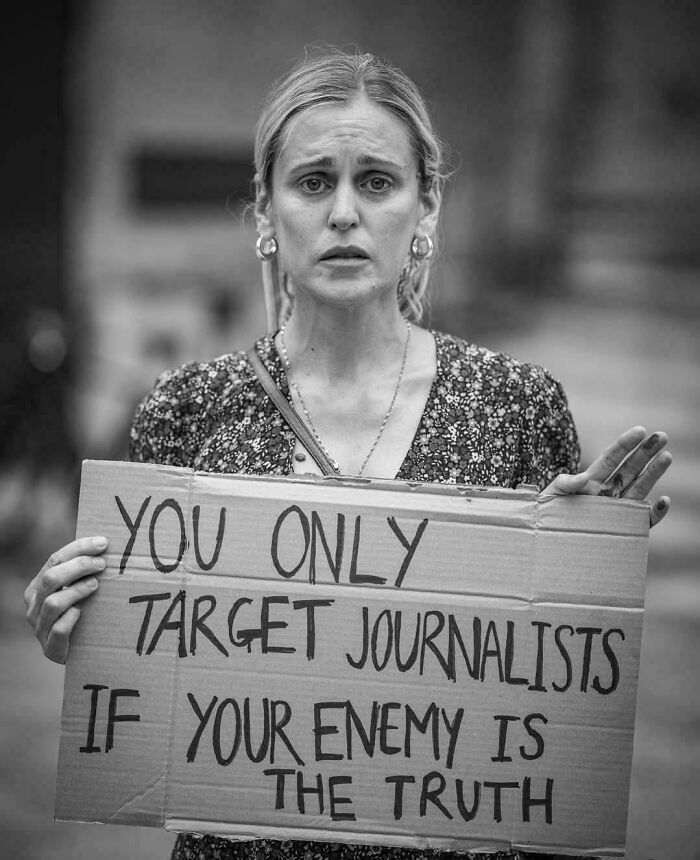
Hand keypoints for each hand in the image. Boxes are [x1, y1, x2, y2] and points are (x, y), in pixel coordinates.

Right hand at [24, 536, 107, 662]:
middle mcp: (34, 605)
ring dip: (76, 590)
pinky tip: (81, 612)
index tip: (103, 543)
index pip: (55, 559)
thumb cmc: (80, 614)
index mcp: (38, 586)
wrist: (77, 652)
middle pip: (51, 578)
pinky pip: (58, 630)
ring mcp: (40, 627)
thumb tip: (105, 544)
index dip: (79, 548)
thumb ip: (82, 571)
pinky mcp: (50, 647)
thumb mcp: (76, 590)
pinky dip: (70, 619)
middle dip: (79, 566)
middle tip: (102, 564)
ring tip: (96, 584)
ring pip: (53, 603)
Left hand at [542, 426, 671, 526]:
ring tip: (667, 456)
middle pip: (630, 469)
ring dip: (654, 473)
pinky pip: (643, 519)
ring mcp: (617, 509)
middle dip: (646, 452)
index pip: (611, 458)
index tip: (640, 431)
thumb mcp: (551, 495)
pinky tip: (664, 500)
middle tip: (662, 435)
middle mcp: (608, 492)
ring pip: (640, 488)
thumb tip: (584, 477)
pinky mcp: (624, 528)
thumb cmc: (548, 515)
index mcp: (591, 481)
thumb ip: (565, 483)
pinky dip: (655, 512)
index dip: (625, 444)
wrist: (550, 542)